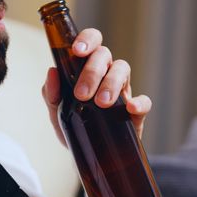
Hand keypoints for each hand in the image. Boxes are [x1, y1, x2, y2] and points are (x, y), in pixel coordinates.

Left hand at [41, 28, 151, 145]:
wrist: (89, 157)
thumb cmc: (74, 127)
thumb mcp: (57, 113)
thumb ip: (51, 94)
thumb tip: (52, 72)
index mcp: (88, 68)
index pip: (92, 42)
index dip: (87, 40)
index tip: (77, 51)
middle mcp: (107, 73)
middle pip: (105, 55)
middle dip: (92, 71)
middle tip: (81, 94)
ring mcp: (123, 91)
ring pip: (123, 70)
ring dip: (111, 83)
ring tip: (101, 103)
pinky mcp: (136, 113)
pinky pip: (145, 101)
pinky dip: (139, 102)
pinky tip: (130, 108)